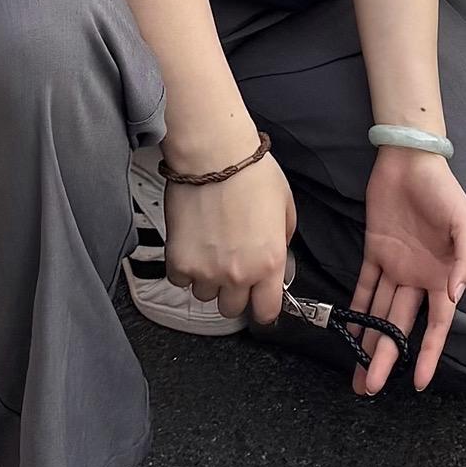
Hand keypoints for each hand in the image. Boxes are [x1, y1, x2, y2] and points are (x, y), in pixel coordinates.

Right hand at [162, 150, 296, 325]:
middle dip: (233, 291)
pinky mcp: (179, 262)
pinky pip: (181, 281)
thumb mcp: (285, 208)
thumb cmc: (250, 173)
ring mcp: (207, 270)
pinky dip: (185, 268)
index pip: (267, 311)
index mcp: (270, 262)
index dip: (262, 306)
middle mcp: (239, 273)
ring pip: (205, 295)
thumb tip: (276, 259)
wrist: (213, 155)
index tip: (258, 299)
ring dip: (208, 278)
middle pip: (232, 309)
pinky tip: (193, 244)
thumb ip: (281, 241)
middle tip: (232, 265)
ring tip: (211, 248)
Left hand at [348, 148, 465, 396]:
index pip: (437, 325)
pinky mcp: (375, 252)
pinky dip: (355, 309)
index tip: (417, 383)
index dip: (428, 355)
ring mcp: (396, 267)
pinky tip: (348, 332)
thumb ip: (465, 259)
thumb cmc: (443, 191)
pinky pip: (364, 286)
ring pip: (379, 314)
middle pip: (400, 326)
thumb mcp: (464, 222)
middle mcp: (419, 278)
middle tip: (370, 389)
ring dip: (369, 343)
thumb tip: (455, 295)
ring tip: (358, 374)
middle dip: (386, 359)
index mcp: (443, 275)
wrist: (411, 159)